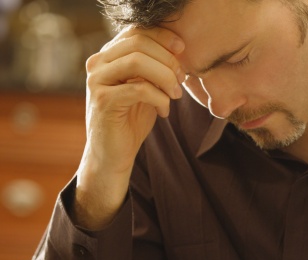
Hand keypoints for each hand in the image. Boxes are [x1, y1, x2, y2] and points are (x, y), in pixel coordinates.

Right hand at [74, 26, 184, 229]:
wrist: (114, 153)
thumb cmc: (132, 119)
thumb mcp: (147, 87)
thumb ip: (155, 67)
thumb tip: (179, 49)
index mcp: (108, 55)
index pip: (136, 31)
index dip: (163, 36)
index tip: (183, 50)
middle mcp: (98, 63)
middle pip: (139, 43)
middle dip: (168, 60)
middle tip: (182, 79)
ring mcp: (97, 81)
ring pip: (137, 62)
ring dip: (165, 77)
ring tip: (175, 95)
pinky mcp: (103, 100)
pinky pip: (139, 89)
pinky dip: (159, 99)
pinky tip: (164, 112)